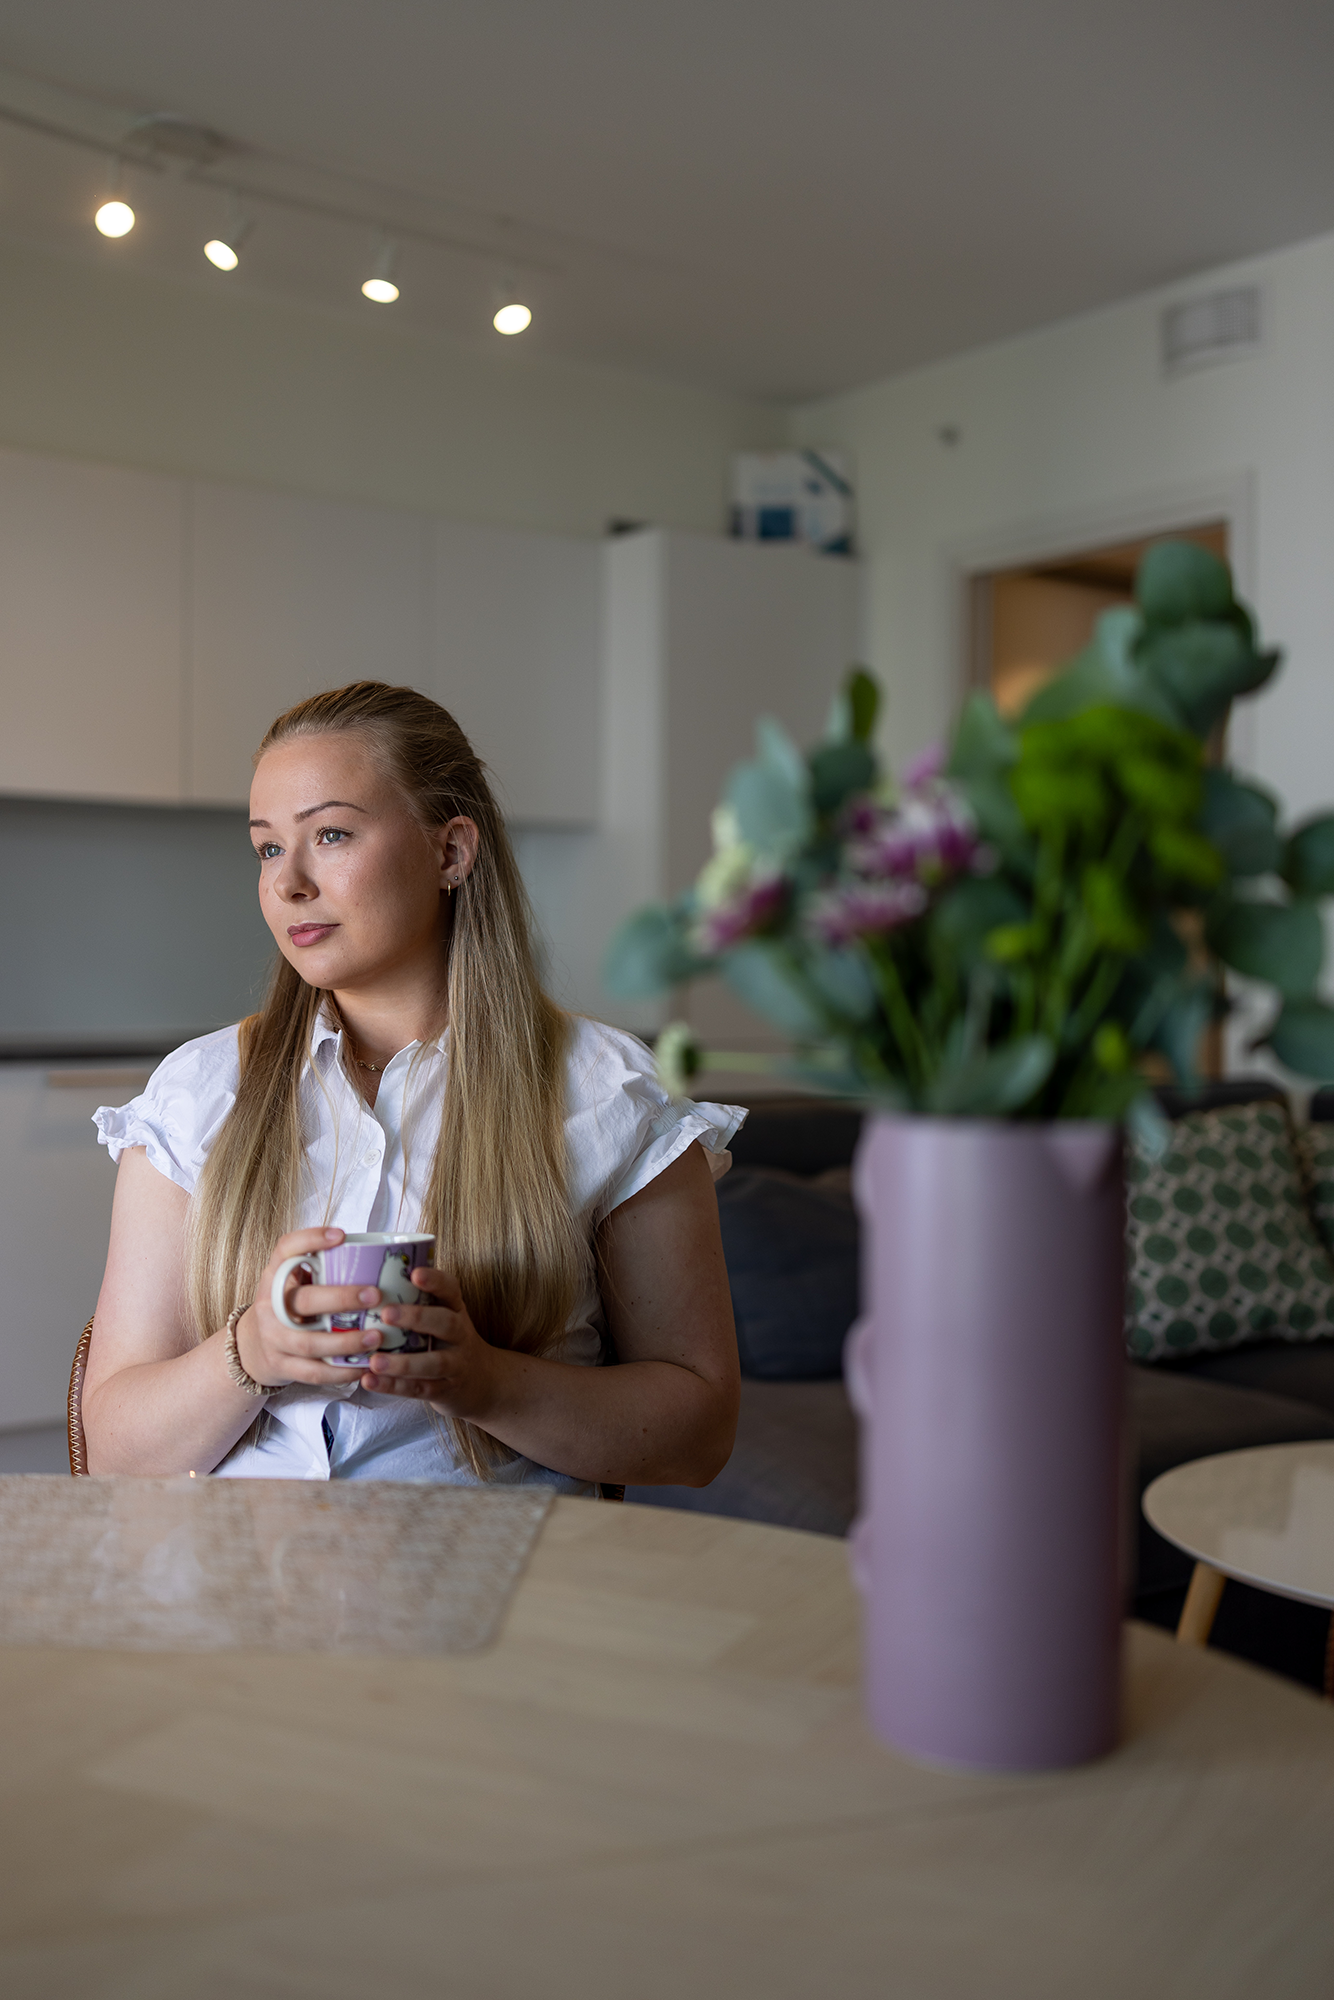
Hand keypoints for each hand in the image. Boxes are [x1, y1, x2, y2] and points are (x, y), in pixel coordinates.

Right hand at [234, 1228, 385, 1388]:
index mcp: (275, 1276)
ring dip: (345, 1342)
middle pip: (303, 1300)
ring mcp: (273, 1338)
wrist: (251, 1347)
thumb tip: (375, 1256)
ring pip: (309, 1342)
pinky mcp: (281, 1365)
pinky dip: (340, 1371)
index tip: (341, 1235)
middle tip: (375, 1295)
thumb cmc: (288, 1307)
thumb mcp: (294, 1283)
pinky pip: (313, 1372)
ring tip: (376, 1337)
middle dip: (341, 1298)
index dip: (311, 1240)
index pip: (285, 1249)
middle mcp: (270, 1305)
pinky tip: (363, 1366)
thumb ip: (321, 1269)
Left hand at [356, 1267, 500, 1418]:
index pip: (451, 1290)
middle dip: (417, 1318)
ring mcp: (455, 1364)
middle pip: (445, 1323)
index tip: (415, 1273)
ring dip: (403, 1363)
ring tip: (375, 1361)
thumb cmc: (449, 1340)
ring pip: (433, 1363)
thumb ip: (417, 1298)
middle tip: (386, 1313)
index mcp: (456, 1310)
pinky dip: (394, 1386)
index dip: (435, 1280)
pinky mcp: (445, 1389)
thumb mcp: (443, 1314)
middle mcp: (460, 1334)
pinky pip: (420, 1389)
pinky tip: (370, 1381)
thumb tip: (371, 1272)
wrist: (482, 1380)